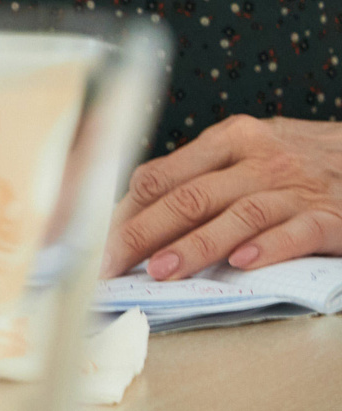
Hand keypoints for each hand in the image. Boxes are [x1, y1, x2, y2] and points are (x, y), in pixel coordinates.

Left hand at [102, 115, 341, 280]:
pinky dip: (268, 248)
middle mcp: (260, 159)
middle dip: (143, 234)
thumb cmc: (303, 161)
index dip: (123, 212)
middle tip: (110, 265)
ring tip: (161, 271)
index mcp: (231, 139)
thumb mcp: (251, 151)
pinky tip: (242, 264)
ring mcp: (297, 188)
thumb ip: (202, 175)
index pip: (161, 176)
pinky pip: (296, 232)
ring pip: (237, 216)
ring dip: (195, 245)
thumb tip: (135, 212)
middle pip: (189, 197)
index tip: (93, 243)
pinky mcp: (334, 217)